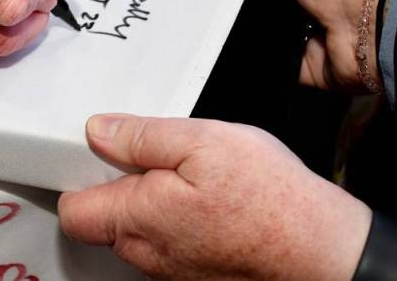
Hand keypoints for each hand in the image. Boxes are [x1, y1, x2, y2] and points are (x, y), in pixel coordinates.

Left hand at [59, 114, 370, 280]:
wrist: (324, 250)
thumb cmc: (269, 197)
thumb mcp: (202, 141)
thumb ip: (142, 137)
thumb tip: (97, 131)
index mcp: (137, 218)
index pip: (72, 210)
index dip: (77, 176)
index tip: (96, 151)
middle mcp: (147, 254)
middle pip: (103, 220)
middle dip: (117, 185)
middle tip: (153, 154)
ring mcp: (172, 271)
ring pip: (138, 233)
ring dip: (151, 202)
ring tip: (187, 175)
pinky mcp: (197, 275)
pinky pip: (170, 244)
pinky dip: (178, 221)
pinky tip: (208, 200)